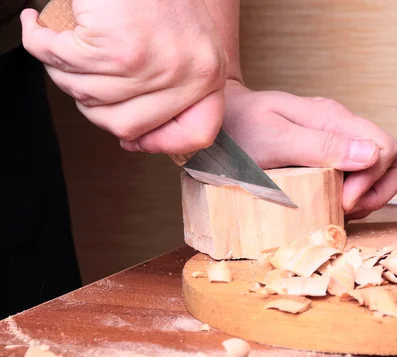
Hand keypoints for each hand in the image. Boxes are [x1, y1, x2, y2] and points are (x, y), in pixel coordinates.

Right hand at [20, 0, 227, 153]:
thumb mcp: (182, 41)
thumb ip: (170, 87)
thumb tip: (135, 138)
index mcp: (208, 72)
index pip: (198, 133)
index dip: (163, 144)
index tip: (136, 139)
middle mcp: (186, 73)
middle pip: (127, 126)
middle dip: (95, 106)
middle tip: (86, 74)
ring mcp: (150, 63)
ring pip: (88, 97)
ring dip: (64, 70)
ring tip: (66, 41)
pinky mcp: (115, 47)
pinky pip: (63, 63)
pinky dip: (40, 42)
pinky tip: (39, 24)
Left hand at [222, 80, 396, 219]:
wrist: (217, 117)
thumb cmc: (237, 128)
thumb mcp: (274, 138)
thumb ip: (322, 145)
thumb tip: (374, 154)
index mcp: (334, 119)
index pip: (385, 149)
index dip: (373, 182)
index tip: (343, 200)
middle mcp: (341, 125)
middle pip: (393, 158)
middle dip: (378, 190)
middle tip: (346, 208)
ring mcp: (336, 137)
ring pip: (382, 167)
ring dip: (371, 194)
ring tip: (341, 208)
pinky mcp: (327, 150)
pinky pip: (360, 172)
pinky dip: (356, 192)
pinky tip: (332, 201)